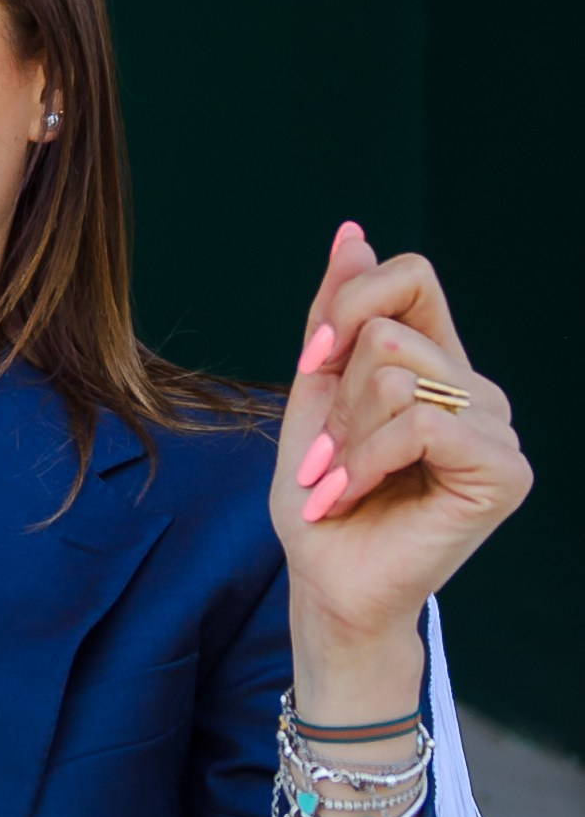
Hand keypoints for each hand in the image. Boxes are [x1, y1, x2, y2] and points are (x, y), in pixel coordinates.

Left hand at [271, 223, 530, 686]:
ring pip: (397, 374)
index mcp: (438, 364)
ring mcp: (498, 429)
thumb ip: (336, 315)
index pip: (410, 276)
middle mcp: (477, 389)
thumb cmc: (320, 500)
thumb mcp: (313, 393)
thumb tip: (353, 230)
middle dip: (334, 399)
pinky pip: (422, 424)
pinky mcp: (505, 472)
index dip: (347, 306)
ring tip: (337, 480)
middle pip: (389, 332)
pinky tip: (351, 493)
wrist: (326, 586)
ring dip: (344, 436)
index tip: (311, 362)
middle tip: (326, 457)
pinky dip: (368, 460)